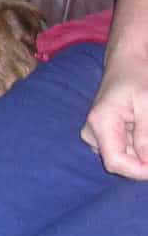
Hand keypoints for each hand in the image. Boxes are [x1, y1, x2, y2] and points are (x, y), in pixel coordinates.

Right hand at [81, 61, 147, 179]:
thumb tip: (147, 161)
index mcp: (100, 123)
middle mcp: (92, 133)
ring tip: (147, 123)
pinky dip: (141, 145)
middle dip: (145, 158)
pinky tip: (143, 126)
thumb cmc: (137, 77)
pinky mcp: (103, 136)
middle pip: (122, 161)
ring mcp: (96, 136)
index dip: (140, 171)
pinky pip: (125, 149)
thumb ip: (146, 133)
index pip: (115, 162)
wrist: (126, 64)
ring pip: (126, 156)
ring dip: (144, 150)